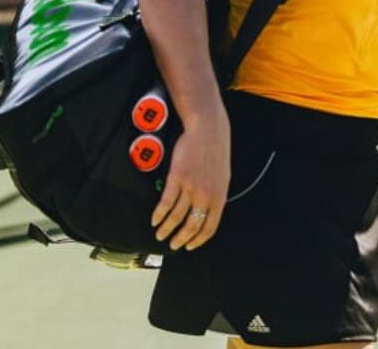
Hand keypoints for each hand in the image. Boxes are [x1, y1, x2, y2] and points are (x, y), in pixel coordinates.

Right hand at [151, 108, 230, 249]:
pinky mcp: (177, 178)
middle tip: (172, 245)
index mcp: (219, 198)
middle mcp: (205, 196)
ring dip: (166, 229)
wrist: (208, 131)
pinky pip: (166, 202)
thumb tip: (208, 212)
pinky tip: (155, 220)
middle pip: (191, 226)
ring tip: (160, 234)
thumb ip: (215, 197)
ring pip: (176, 217)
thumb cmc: (216, 153)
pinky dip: (159, 214)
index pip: (209, 228)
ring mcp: (190, 187)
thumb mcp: (222, 178)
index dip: (198, 240)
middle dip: (180, 239)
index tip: (189, 246)